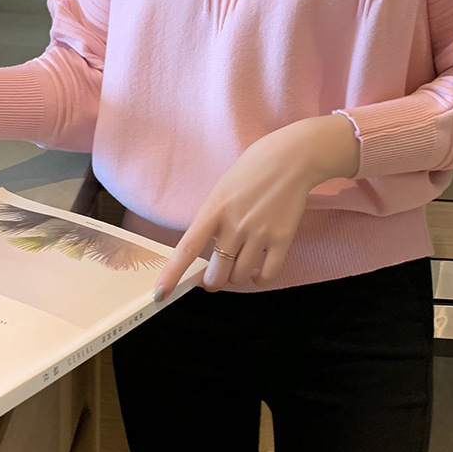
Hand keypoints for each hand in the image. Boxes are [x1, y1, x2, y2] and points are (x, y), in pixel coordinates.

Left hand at [152, 114, 359, 298]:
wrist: (293, 157)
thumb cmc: (255, 168)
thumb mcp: (222, 189)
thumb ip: (213, 218)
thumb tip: (207, 249)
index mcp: (214, 209)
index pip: (187, 249)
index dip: (171, 275)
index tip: (159, 294)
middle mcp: (234, 224)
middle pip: (216, 275)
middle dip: (212, 281)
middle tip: (215, 276)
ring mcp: (259, 233)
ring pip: (239, 277)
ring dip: (237, 276)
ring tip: (241, 263)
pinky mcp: (283, 238)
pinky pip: (267, 274)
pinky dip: (260, 278)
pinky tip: (258, 269)